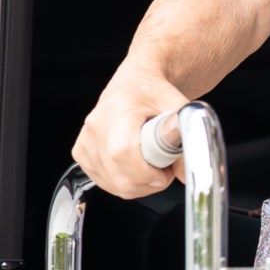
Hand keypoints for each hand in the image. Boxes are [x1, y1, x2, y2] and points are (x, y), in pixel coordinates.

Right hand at [73, 63, 192, 197]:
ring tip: (151, 167)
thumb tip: (188, 172)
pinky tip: (135, 170)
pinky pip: (103, 182)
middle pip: (117, 174)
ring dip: (137, 186)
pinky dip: (123, 184)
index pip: (123, 151)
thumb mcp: (178, 108)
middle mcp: (98, 124)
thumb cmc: (153, 93)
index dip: (145, 172)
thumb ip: (188, 137)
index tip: (163, 174)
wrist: (134, 83)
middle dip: (147, 183)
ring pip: (111, 183)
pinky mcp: (81, 152)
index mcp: (120, 108)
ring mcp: (86, 139)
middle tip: (163, 171)